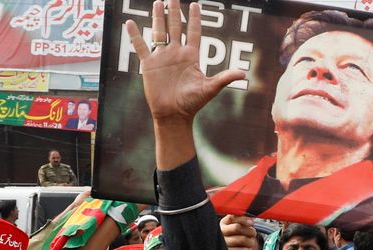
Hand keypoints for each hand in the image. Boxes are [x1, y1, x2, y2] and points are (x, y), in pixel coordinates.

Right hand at [124, 0, 245, 125]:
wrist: (173, 115)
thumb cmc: (192, 103)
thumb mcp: (209, 89)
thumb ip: (224, 78)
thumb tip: (243, 73)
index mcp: (191, 56)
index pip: (193, 32)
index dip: (194, 18)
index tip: (195, 4)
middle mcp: (176, 53)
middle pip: (175, 27)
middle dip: (174, 12)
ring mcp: (162, 58)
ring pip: (159, 32)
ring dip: (158, 18)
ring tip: (158, 2)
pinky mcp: (148, 65)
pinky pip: (140, 47)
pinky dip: (135, 35)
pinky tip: (130, 23)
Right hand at [220, 215, 257, 249]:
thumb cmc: (236, 245)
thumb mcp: (239, 232)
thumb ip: (243, 224)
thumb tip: (250, 219)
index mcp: (223, 224)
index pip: (232, 217)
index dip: (243, 219)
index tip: (251, 222)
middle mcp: (220, 233)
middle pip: (237, 227)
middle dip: (249, 231)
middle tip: (253, 234)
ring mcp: (222, 244)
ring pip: (241, 239)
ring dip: (250, 242)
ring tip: (251, 244)